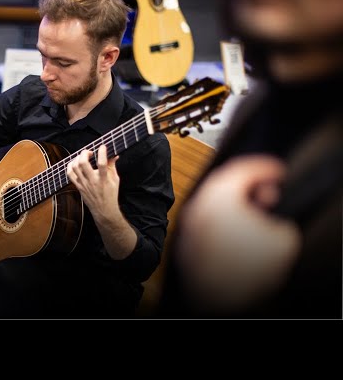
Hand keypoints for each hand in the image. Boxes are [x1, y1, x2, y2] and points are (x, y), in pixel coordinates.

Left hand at [67, 144, 120, 221]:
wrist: (103, 210)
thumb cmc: (111, 194)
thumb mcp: (115, 180)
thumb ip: (113, 166)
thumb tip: (114, 154)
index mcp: (103, 179)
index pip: (102, 164)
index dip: (102, 152)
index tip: (102, 146)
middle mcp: (92, 181)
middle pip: (83, 163)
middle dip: (85, 153)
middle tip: (90, 152)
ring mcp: (84, 184)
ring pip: (74, 167)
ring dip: (77, 158)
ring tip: (83, 157)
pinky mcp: (78, 187)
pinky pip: (70, 174)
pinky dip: (70, 166)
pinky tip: (75, 163)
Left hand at [176, 155, 301, 312]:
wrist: (219, 301)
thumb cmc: (250, 267)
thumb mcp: (281, 235)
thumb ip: (275, 212)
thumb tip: (267, 210)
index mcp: (219, 196)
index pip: (241, 169)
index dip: (264, 167)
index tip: (276, 171)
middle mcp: (199, 206)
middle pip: (224, 185)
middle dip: (249, 187)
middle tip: (268, 194)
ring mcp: (190, 226)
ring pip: (214, 206)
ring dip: (236, 207)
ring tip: (257, 220)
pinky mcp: (187, 245)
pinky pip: (207, 225)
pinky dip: (223, 224)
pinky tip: (240, 239)